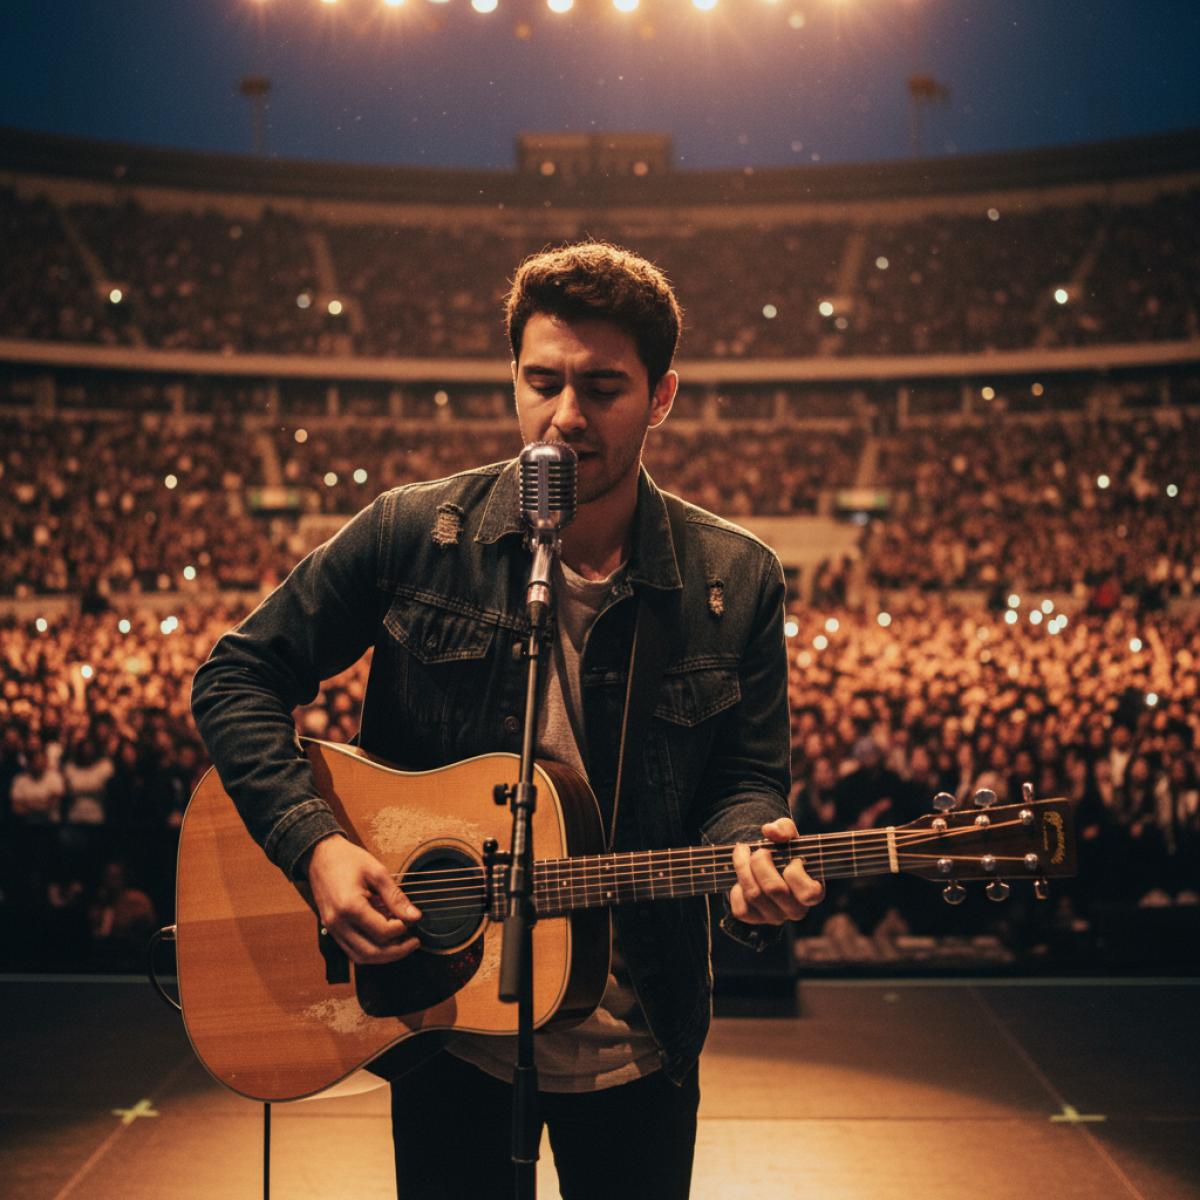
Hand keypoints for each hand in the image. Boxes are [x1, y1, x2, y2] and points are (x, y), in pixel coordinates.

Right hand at [305, 835, 422, 964]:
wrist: (320, 856)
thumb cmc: (347, 860)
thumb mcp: (377, 872)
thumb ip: (395, 897)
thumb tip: (414, 916)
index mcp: (350, 906)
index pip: (382, 932)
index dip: (402, 929)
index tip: (412, 919)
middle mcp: (338, 923)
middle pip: (371, 952)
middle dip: (397, 951)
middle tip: (414, 942)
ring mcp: (332, 928)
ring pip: (360, 956)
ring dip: (383, 956)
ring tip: (402, 944)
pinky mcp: (331, 929)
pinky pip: (351, 950)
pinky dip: (370, 950)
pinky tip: (384, 940)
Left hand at [729, 817, 824, 924]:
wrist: (762, 863)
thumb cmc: (782, 849)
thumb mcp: (787, 835)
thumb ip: (784, 828)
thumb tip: (770, 832)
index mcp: (812, 892)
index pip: (809, 893)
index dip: (795, 873)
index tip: (790, 858)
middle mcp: (796, 910)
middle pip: (774, 889)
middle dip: (760, 862)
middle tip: (759, 850)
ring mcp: (775, 917)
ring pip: (754, 895)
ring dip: (742, 867)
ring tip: (741, 851)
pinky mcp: (754, 919)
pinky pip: (740, 907)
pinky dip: (736, 888)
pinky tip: (741, 877)